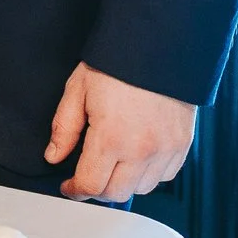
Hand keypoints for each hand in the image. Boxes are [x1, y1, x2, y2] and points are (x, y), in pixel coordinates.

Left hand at [45, 62, 195, 201]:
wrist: (158, 44)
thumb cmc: (116, 63)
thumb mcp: (78, 89)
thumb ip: (65, 128)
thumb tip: (54, 157)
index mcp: (112, 138)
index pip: (91, 185)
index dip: (75, 190)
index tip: (69, 186)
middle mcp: (142, 150)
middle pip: (116, 193)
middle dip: (97, 189)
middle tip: (86, 175)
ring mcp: (166, 149)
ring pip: (142, 188)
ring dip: (123, 182)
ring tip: (112, 163)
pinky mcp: (183, 144)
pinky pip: (165, 175)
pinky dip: (149, 174)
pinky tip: (137, 156)